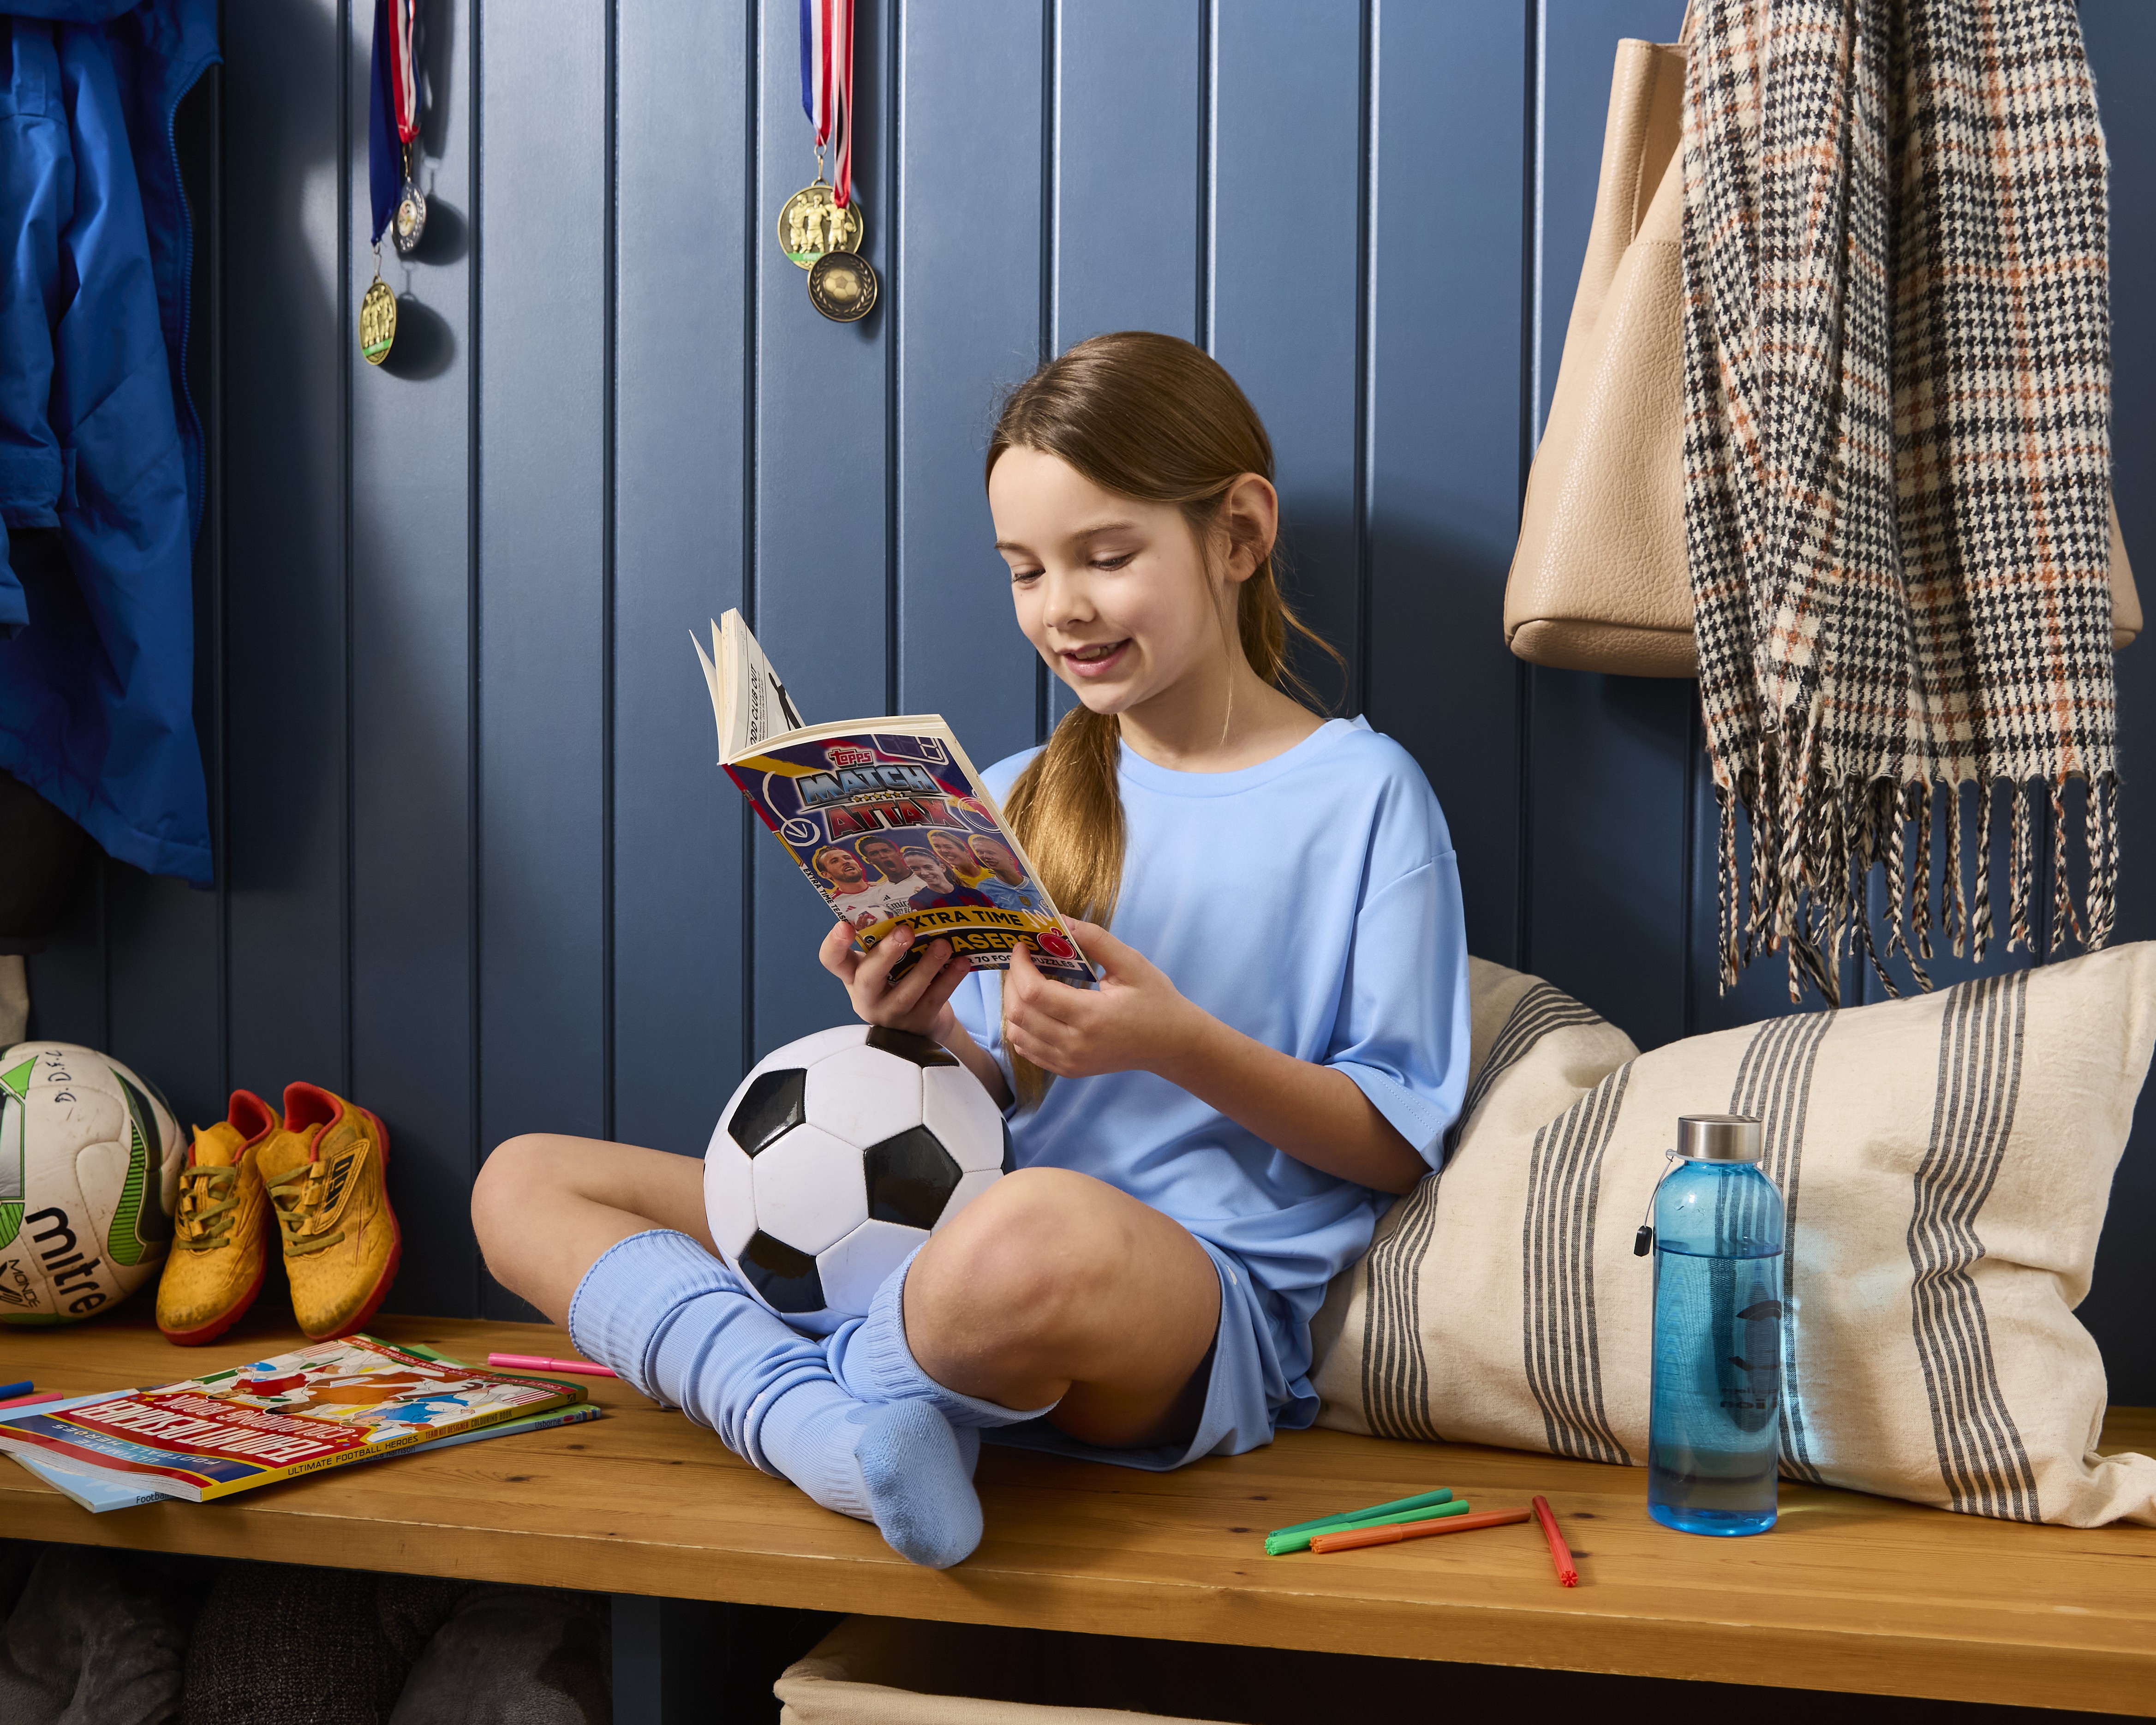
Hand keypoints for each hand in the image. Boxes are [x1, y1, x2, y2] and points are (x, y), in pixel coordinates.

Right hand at [819, 920, 970, 1041]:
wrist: (920, 1025)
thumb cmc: (897, 982)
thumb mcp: (883, 965)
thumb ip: (886, 942)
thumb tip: (910, 904)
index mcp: (853, 975)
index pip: (832, 961)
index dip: (834, 944)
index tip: (844, 925)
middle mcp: (867, 997)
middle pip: (869, 978)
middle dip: (886, 954)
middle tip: (905, 931)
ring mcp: (893, 1014)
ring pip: (907, 992)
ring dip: (927, 966)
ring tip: (943, 945)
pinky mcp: (919, 1023)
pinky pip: (935, 999)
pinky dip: (950, 979)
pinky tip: (962, 962)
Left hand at [1004, 918, 1208, 1080]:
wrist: (1172, 1044)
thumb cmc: (1155, 1000)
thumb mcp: (1132, 964)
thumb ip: (1096, 940)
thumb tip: (1061, 921)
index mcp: (1091, 1017)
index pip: (1034, 993)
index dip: (1019, 966)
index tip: (1022, 946)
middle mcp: (1075, 1044)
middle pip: (1019, 1013)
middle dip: (1011, 981)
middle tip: (1022, 960)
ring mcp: (1069, 1061)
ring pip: (1017, 1033)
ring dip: (1013, 1004)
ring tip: (1027, 982)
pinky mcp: (1068, 1070)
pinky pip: (1027, 1049)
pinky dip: (1021, 1026)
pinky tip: (1035, 1008)